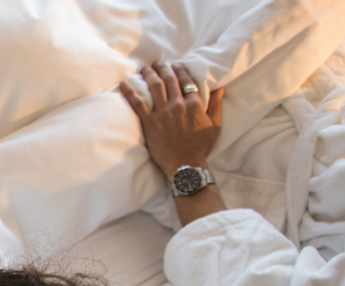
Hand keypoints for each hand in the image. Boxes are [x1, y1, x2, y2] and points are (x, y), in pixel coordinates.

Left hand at [118, 62, 222, 177]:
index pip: (186, 80)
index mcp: (195, 104)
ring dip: (149, 74)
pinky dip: (130, 92)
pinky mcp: (150, 123)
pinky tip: (124, 84)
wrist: (185, 165)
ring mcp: (163, 113)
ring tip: (145, 69)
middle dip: (163, 68)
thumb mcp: (215, 125)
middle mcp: (178, 105)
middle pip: (169, 80)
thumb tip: (220, 89)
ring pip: (155, 87)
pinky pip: (138, 103)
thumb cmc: (200, 147)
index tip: (174, 64)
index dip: (179, 69)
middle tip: (157, 62)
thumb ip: (216, 105)